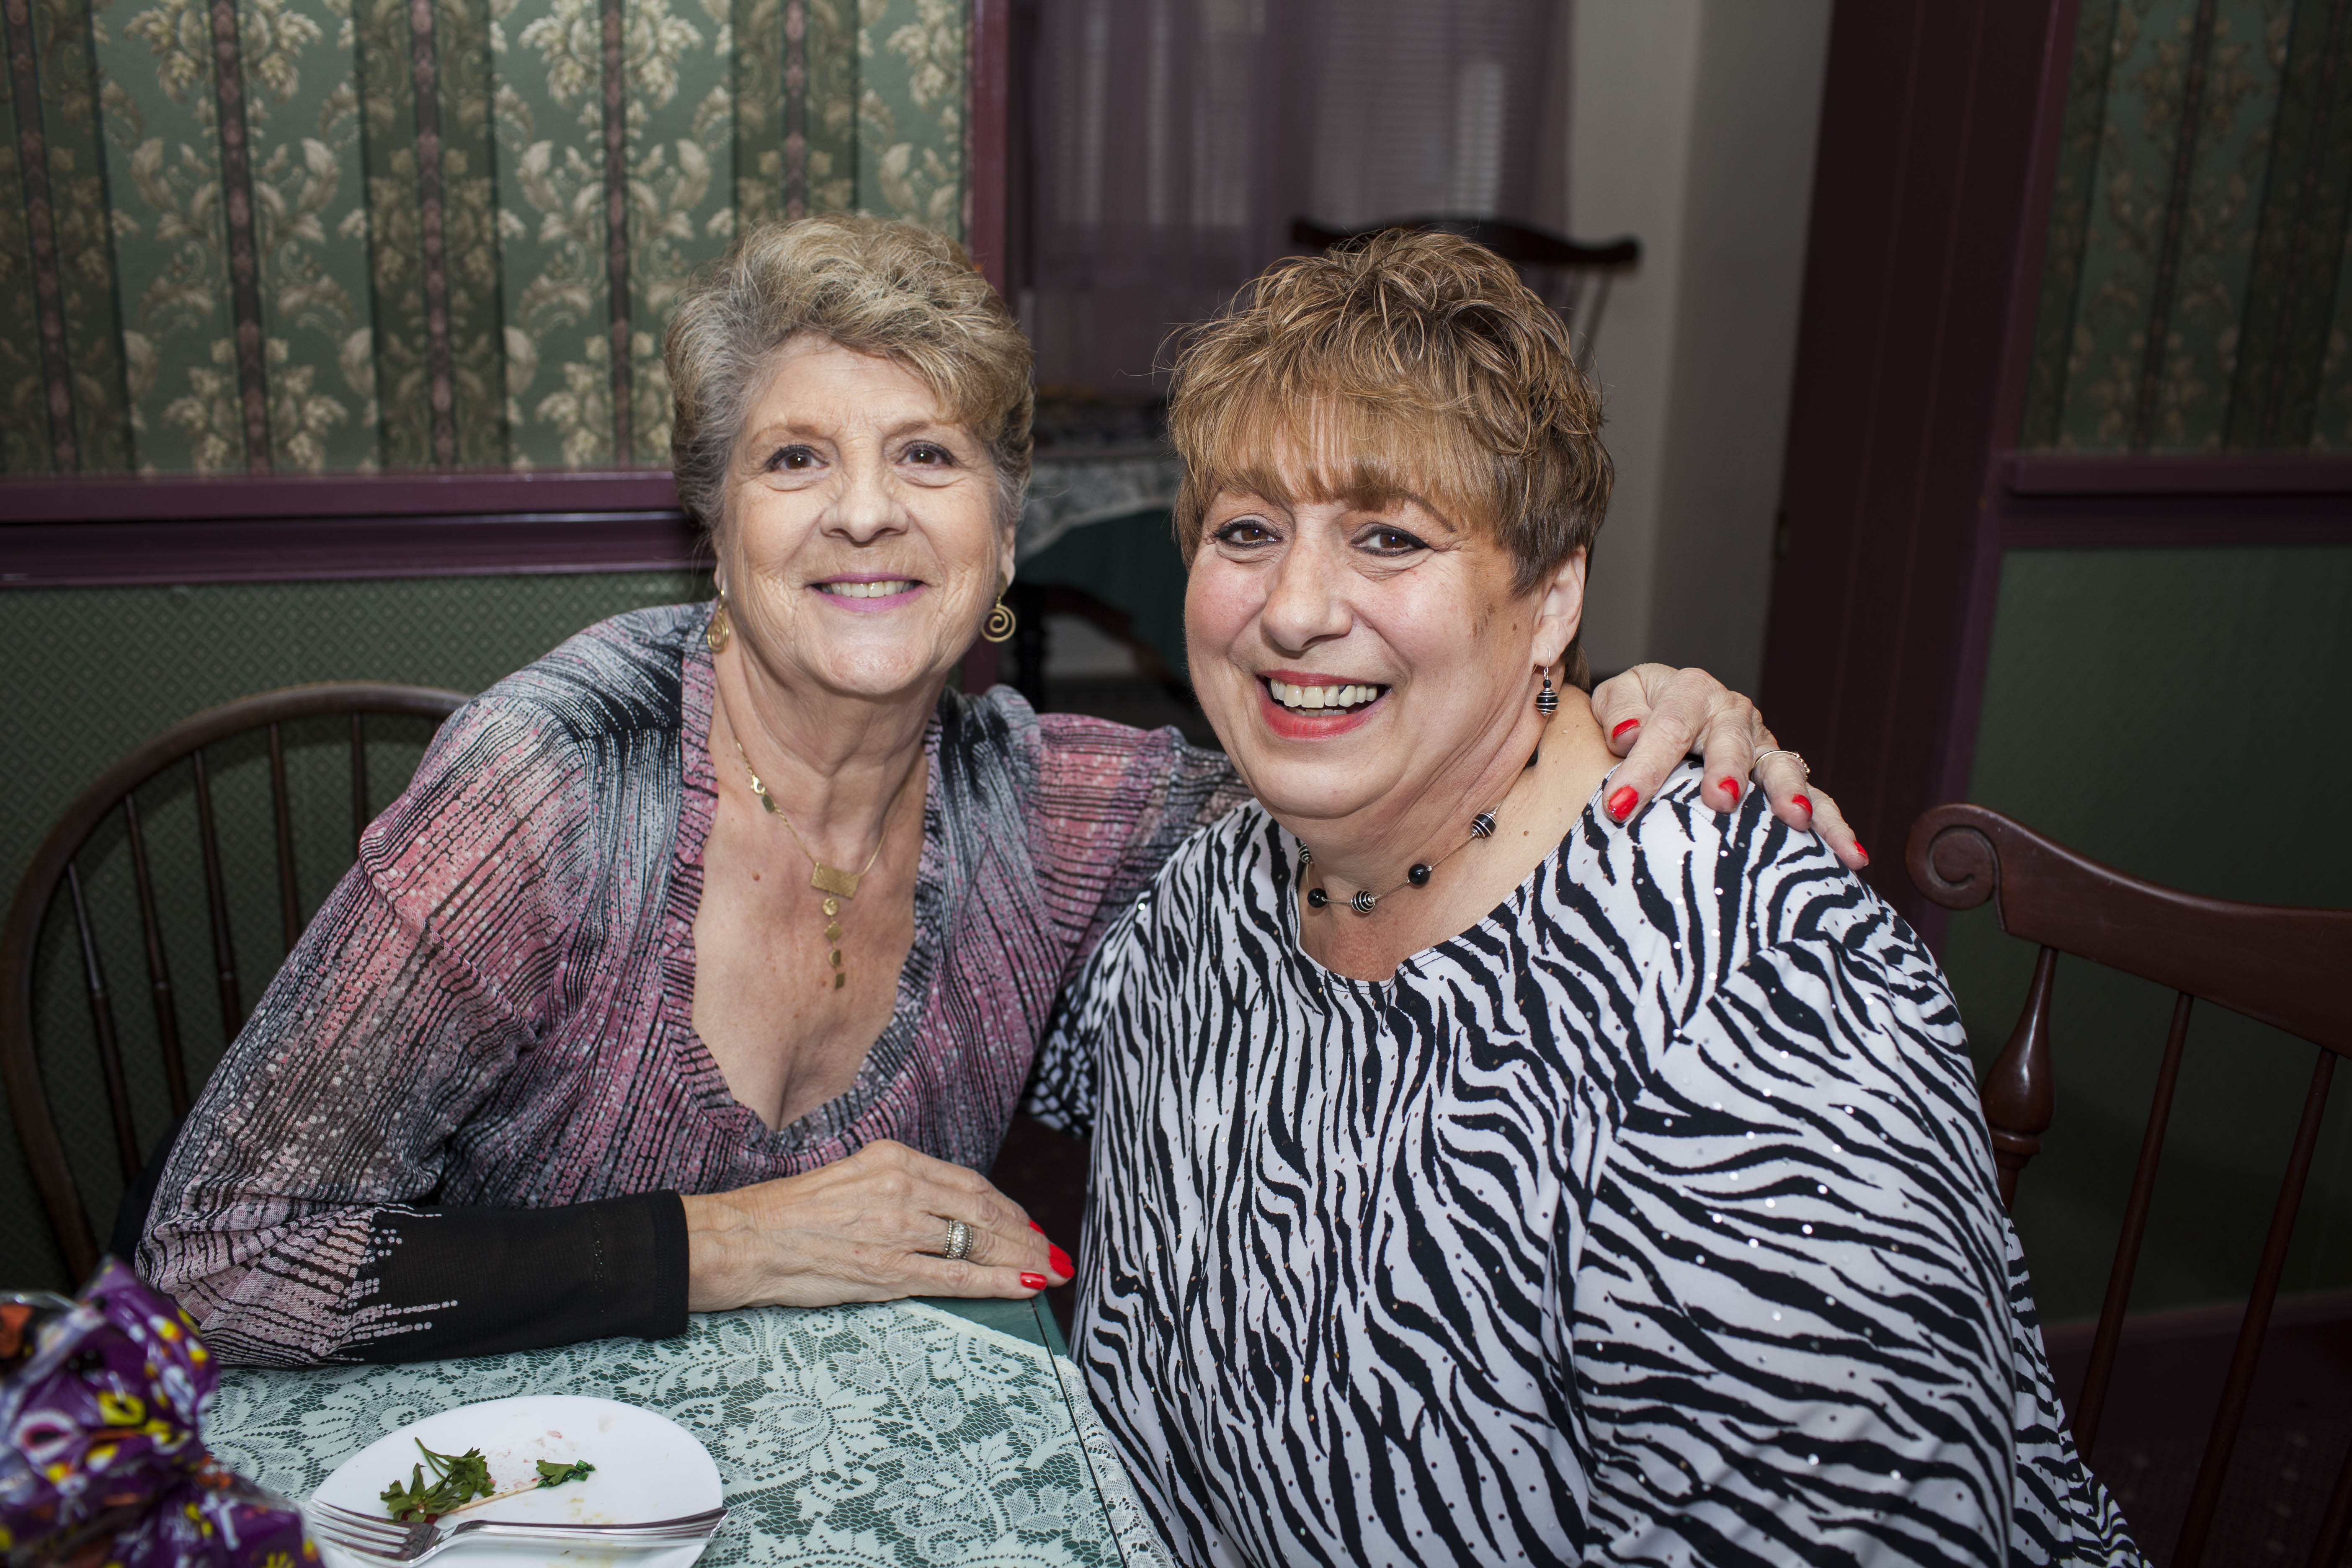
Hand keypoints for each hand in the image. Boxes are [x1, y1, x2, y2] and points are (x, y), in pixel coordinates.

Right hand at [682, 1139, 1071, 1311]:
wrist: (745, 1238)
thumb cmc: (794, 1214)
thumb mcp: (854, 1179)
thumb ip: (900, 1189)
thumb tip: (945, 1212)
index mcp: (894, 1159)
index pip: (969, 1183)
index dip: (1008, 1207)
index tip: (1029, 1225)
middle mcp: (901, 1187)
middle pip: (984, 1211)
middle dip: (1027, 1234)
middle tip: (1054, 1252)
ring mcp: (897, 1229)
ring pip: (978, 1241)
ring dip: (1022, 1258)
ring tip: (1049, 1271)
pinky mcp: (886, 1269)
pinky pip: (956, 1276)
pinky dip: (998, 1281)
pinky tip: (1026, 1286)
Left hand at [1586, 664, 1867, 869]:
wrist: (1664, 709)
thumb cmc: (1636, 712)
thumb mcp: (1618, 698)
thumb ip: (1618, 712)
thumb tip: (1627, 735)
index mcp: (1689, 691)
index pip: (1667, 727)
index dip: (1643, 767)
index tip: (1618, 806)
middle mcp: (1732, 714)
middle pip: (1730, 742)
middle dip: (1727, 770)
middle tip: (1721, 799)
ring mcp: (1762, 745)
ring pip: (1781, 767)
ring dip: (1788, 793)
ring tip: (1795, 820)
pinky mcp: (1781, 775)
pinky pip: (1815, 798)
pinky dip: (1835, 826)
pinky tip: (1853, 858)